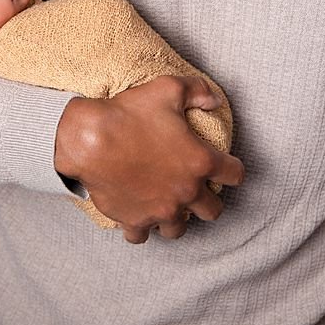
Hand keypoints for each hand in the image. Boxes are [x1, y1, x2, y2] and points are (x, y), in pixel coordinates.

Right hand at [54, 75, 245, 243]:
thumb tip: (214, 100)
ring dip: (177, 217)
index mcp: (200, 162)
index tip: (226, 167)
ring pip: (179, 229)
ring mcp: (160, 210)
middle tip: (198, 189)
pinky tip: (138, 213)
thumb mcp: (168, 88)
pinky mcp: (135, 220)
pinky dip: (141, 227)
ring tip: (168, 204)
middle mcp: (185, 191)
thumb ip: (198, 91)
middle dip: (209, 200)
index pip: (235, 175)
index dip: (233, 169)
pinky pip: (142, 236)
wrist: (90, 139)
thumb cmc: (129, 113)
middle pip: (213, 211)